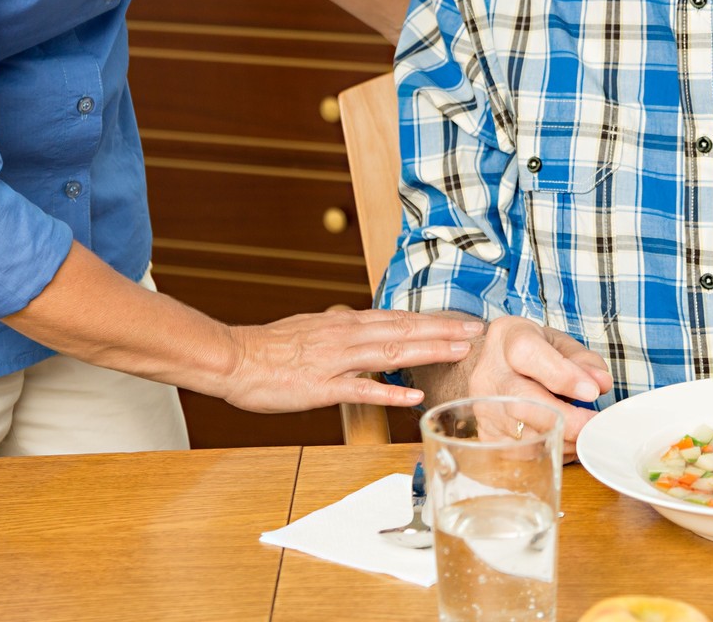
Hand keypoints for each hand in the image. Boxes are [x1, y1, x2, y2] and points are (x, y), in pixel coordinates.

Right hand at [216, 308, 482, 413]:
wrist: (234, 358)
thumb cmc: (270, 348)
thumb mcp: (313, 328)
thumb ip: (342, 330)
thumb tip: (362, 327)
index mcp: (346, 322)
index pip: (400, 317)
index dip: (434, 319)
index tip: (464, 321)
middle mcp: (347, 334)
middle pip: (404, 328)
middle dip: (444, 330)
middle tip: (478, 331)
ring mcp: (336, 360)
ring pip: (391, 350)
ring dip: (428, 349)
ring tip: (460, 351)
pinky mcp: (321, 386)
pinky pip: (361, 388)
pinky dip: (390, 389)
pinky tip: (414, 394)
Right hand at [458, 315, 613, 452]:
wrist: (495, 364)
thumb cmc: (533, 352)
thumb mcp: (560, 343)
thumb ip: (584, 360)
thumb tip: (600, 384)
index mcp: (507, 338)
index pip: (527, 355)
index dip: (562, 376)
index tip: (591, 392)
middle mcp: (488, 374)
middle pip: (521, 403)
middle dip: (566, 420)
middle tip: (595, 425)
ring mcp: (483, 408)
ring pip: (522, 436)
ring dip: (563, 440)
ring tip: (584, 433)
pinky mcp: (486, 436)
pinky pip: (520, 455)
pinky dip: (550, 451)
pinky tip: (565, 441)